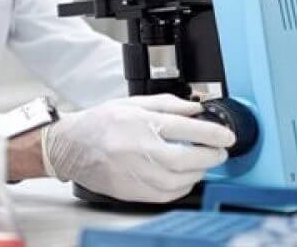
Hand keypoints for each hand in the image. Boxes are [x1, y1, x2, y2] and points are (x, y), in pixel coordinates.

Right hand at [42, 94, 235, 202]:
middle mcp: (141, 150)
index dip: (214, 133)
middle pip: (191, 158)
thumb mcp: (132, 104)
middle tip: (219, 151)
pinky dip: (182, 186)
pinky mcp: (134, 191)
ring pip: (183, 179)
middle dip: (212, 155)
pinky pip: (169, 194)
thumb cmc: (98, 124)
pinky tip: (181, 176)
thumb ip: (166, 105)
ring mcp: (138, 173)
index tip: (226, 136)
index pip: (189, 128)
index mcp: (141, 124)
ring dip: (199, 172)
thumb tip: (195, 109)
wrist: (70, 147)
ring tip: (199, 162)